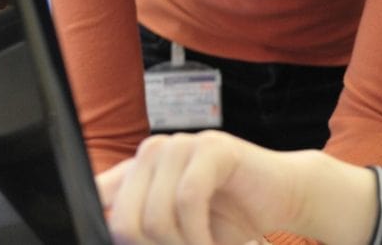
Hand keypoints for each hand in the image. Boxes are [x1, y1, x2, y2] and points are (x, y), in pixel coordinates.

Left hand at [97, 130, 376, 244]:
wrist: (284, 199)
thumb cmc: (230, 220)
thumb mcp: (175, 232)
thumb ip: (142, 230)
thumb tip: (109, 236)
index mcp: (137, 171)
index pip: (97, 201)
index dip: (114, 235)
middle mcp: (153, 153)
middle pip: (124, 220)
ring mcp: (183, 144)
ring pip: (155, 214)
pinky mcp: (213, 147)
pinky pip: (188, 199)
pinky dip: (199, 234)